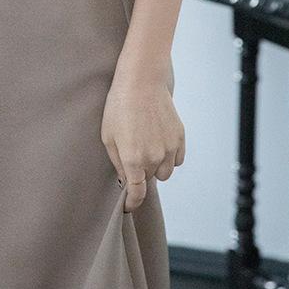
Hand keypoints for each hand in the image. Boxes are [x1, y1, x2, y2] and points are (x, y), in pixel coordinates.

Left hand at [100, 58, 184, 212]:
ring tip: (147, 146)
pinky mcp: (180, 137)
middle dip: (141, 172)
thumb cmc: (119, 105)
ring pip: (166, 172)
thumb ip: (116, 161)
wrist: (142, 81)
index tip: (128, 206)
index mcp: (133, 160)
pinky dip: (170, 157)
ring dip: (157, 166)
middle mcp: (154, 158)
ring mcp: (170, 148)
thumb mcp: (108, 135)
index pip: (136, 193)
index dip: (131, 203)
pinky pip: (178, 159)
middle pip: (149, 179)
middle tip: (133, 153)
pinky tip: (160, 142)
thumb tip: (124, 178)